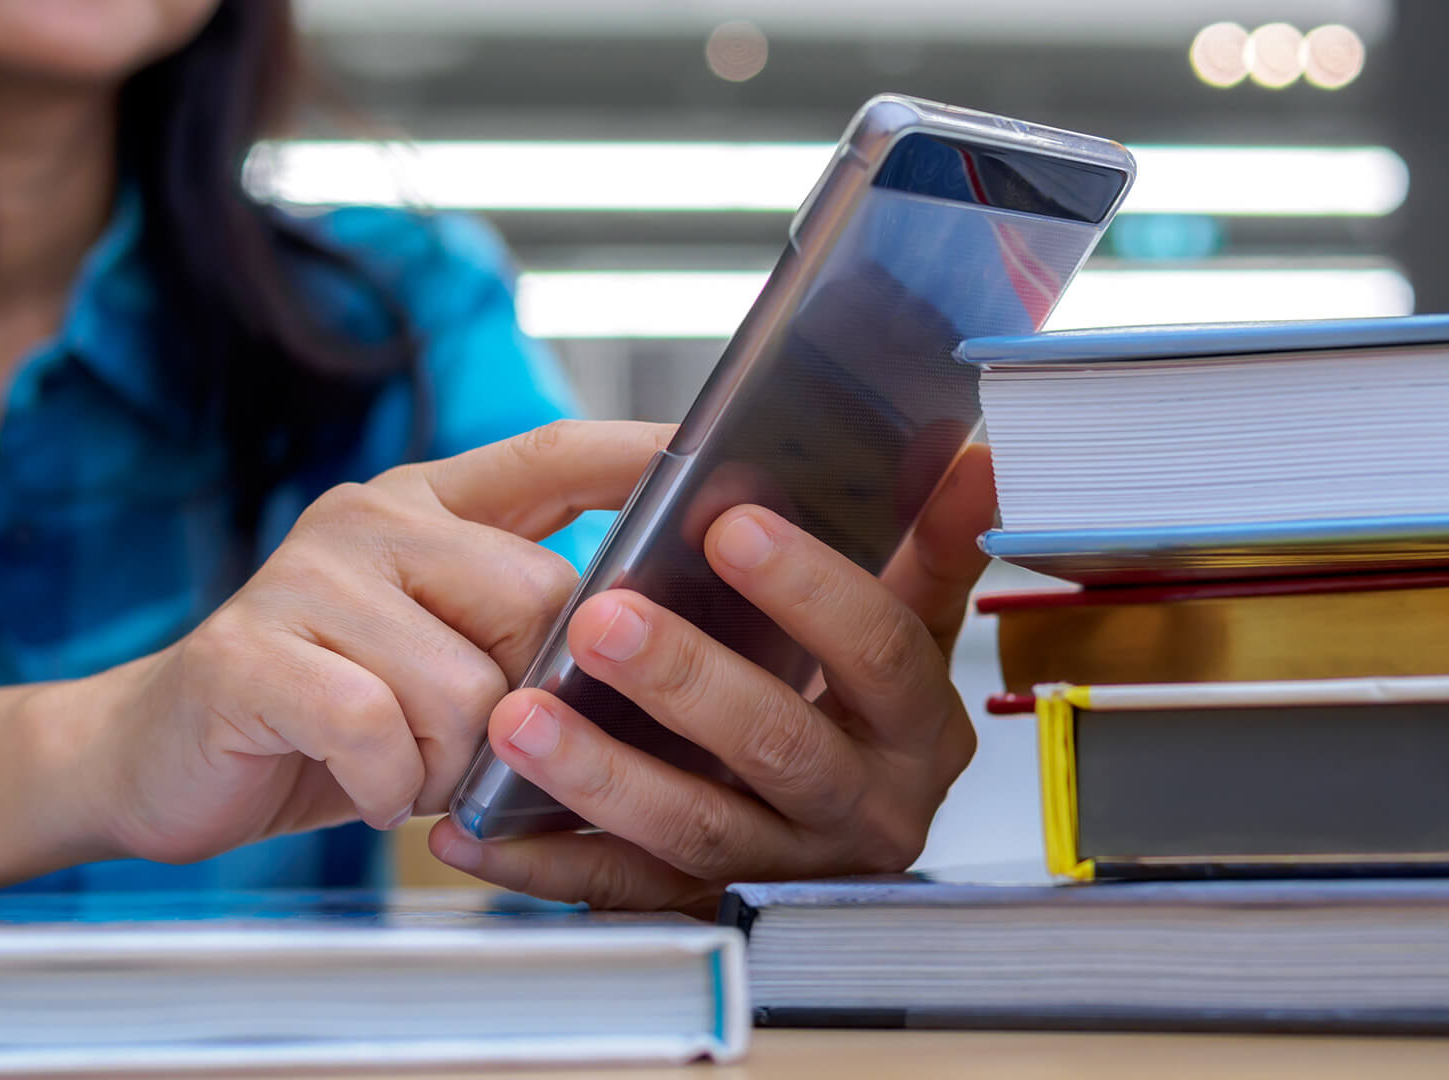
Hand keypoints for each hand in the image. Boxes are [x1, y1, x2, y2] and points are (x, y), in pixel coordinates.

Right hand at [59, 421, 671, 865]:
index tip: (714, 454)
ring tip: (404, 764)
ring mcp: (308, 580)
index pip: (553, 455)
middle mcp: (371, 521)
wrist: (156, 755)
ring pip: (469, 685)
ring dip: (450, 761)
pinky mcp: (254, 654)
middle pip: (538, 597)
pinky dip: (386, 787)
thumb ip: (522, 626)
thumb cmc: (325, 713)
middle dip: (528, 699)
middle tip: (472, 740)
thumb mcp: (438, 654)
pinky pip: (382, 733)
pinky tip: (358, 784)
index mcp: (426, 506)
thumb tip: (650, 641)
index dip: (639, 455)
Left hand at [426, 443, 995, 914]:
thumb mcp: (909, 624)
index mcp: (916, 726)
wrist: (834, 833)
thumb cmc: (856, 703)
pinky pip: (622, 894)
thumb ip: (933, 544)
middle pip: (780, 745)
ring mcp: (784, 869)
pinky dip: (545, 862)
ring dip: (602, 775)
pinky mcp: (708, 911)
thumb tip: (972, 458)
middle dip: (687, 680)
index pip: (882, 653)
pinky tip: (476, 825)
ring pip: (694, 829)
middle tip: (602, 619)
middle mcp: (864, 808)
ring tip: (518, 718)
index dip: (812, 590)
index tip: (732, 523)